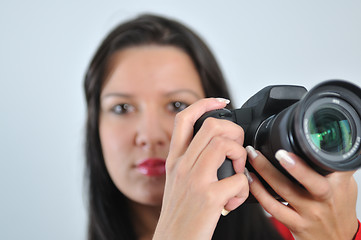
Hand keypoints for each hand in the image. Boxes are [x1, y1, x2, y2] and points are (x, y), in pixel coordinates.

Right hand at [153, 98, 248, 239]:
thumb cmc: (180, 215)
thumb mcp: (179, 182)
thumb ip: (193, 162)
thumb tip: (220, 148)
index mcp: (175, 160)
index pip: (184, 118)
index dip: (204, 103)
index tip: (221, 102)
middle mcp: (182, 165)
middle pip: (211, 126)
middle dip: (234, 132)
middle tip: (237, 150)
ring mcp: (195, 180)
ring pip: (224, 145)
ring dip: (240, 157)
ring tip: (237, 173)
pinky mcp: (209, 198)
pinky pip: (239, 180)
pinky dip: (244, 190)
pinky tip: (234, 201)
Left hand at [246, 146, 357, 239]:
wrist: (337, 239)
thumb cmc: (339, 208)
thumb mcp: (344, 184)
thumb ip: (332, 164)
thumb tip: (322, 142)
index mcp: (337, 185)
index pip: (328, 167)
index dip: (314, 156)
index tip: (299, 143)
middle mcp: (324, 200)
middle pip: (310, 181)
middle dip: (294, 166)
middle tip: (277, 152)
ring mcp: (309, 212)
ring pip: (285, 191)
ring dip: (266, 172)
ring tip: (253, 157)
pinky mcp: (295, 224)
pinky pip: (272, 207)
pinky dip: (259, 192)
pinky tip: (250, 179)